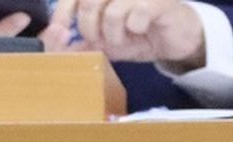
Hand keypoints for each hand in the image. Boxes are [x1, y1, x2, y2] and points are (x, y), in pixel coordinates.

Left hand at [54, 0, 205, 68]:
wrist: (176, 39)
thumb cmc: (140, 35)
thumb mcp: (107, 43)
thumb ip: (84, 43)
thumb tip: (56, 46)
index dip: (63, 13)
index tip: (60, 33)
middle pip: (89, 3)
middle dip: (90, 30)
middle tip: (102, 41)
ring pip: (112, 12)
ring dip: (114, 34)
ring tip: (125, 37)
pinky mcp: (158, 1)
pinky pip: (136, 15)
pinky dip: (135, 29)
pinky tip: (142, 30)